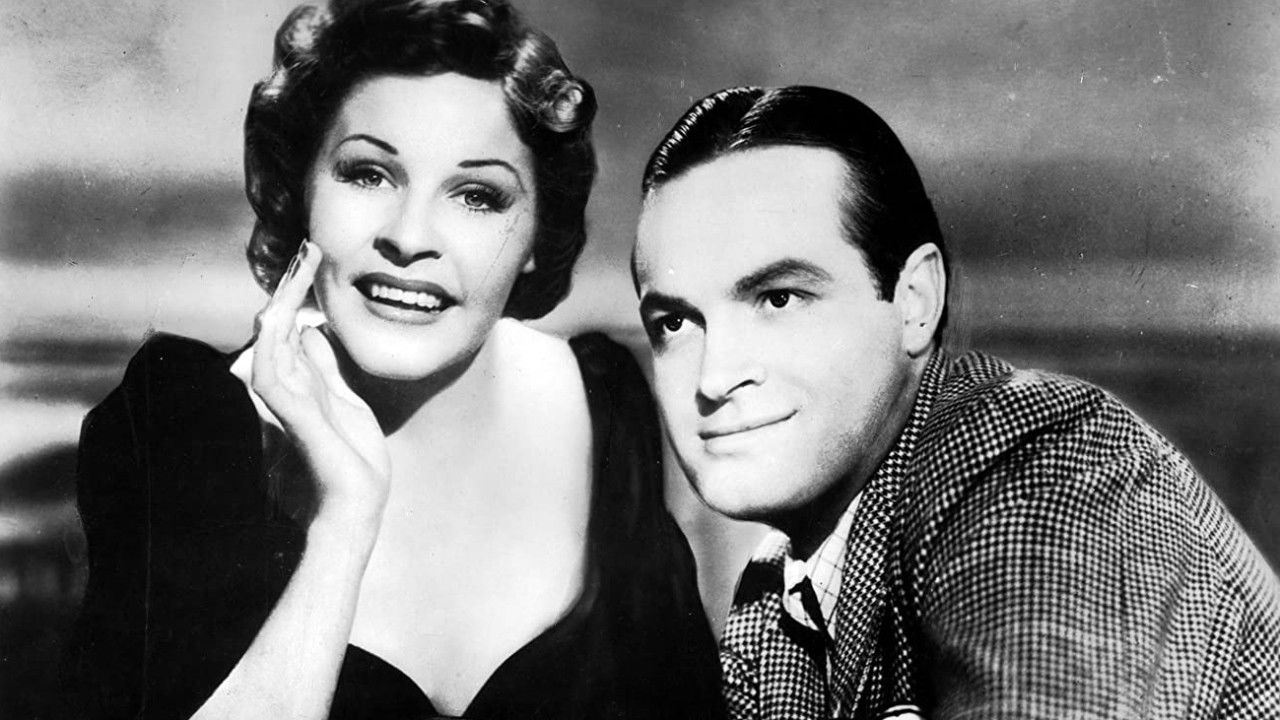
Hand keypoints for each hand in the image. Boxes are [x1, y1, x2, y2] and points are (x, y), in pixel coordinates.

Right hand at [252, 240, 391, 523]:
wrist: (351, 514)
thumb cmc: (349, 466)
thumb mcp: (345, 406)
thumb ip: (324, 371)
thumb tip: (311, 331)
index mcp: (298, 385)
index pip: (290, 330)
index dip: (297, 295)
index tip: (310, 258)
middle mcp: (283, 390)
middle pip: (279, 328)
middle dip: (292, 287)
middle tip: (307, 249)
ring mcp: (282, 404)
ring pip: (271, 343)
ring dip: (283, 303)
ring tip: (298, 269)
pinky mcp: (289, 420)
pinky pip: (271, 376)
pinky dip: (272, 345)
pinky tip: (277, 317)